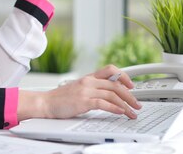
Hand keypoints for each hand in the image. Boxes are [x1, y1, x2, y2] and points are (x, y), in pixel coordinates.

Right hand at [18, 65, 141, 120]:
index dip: (124, 76)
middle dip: (130, 95)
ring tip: (132, 112)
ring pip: (112, 94)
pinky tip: (120, 112)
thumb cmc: (61, 98)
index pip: (110, 70)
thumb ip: (92, 88)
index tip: (132, 85)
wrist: (46, 102)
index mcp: (88, 77)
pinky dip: (115, 108)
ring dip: (126, 104)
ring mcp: (86, 91)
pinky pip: (104, 103)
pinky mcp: (84, 101)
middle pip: (115, 84)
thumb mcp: (79, 88)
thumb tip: (109, 94)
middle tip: (137, 103)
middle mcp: (89, 81)